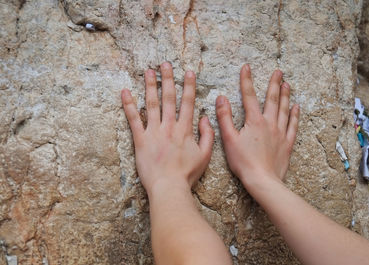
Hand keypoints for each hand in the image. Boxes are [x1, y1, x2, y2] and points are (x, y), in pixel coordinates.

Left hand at [121, 62, 213, 193]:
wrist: (169, 186)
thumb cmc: (187, 173)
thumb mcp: (205, 155)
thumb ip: (207, 135)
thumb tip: (205, 118)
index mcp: (185, 129)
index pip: (187, 103)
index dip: (188, 86)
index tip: (188, 72)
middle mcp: (169, 126)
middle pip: (169, 98)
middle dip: (168, 79)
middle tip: (165, 64)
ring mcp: (153, 132)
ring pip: (152, 104)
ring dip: (150, 86)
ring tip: (149, 71)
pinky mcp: (140, 140)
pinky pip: (133, 119)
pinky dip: (129, 105)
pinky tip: (126, 92)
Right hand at [215, 64, 298, 188]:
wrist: (262, 180)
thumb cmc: (243, 161)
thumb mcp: (229, 139)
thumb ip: (225, 117)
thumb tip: (221, 98)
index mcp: (254, 121)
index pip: (249, 96)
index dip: (247, 80)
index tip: (247, 67)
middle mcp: (270, 123)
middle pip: (272, 99)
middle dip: (274, 83)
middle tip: (278, 71)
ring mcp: (280, 133)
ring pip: (285, 110)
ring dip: (286, 96)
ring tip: (287, 84)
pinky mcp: (287, 143)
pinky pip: (293, 125)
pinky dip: (295, 115)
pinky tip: (296, 107)